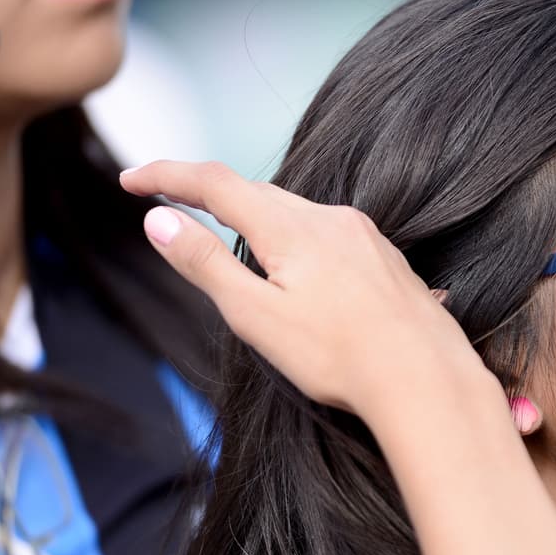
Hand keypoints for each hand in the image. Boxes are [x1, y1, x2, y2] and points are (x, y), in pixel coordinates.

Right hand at [119, 161, 487, 417]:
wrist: (426, 378)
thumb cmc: (339, 356)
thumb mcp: (255, 315)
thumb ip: (205, 264)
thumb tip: (158, 220)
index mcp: (290, 227)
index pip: (214, 183)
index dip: (167, 176)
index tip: (129, 179)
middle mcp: (329, 218)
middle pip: (256, 193)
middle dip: (210, 196)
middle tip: (171, 205)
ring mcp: (363, 236)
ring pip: (295, 213)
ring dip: (257, 219)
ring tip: (232, 241)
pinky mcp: (384, 258)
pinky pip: (328, 234)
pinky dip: (297, 240)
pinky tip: (301, 273)